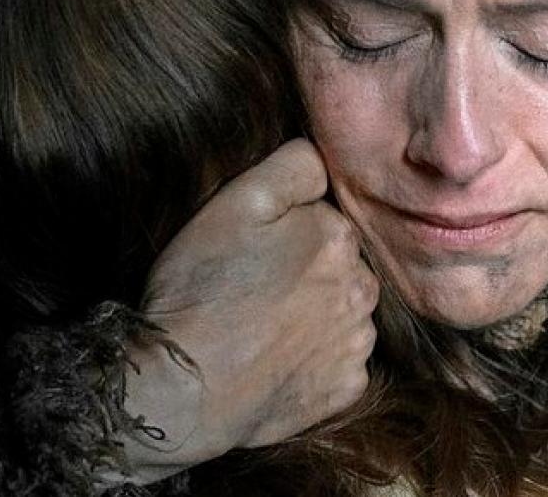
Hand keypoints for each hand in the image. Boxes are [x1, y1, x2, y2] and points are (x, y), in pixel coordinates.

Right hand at [119, 139, 377, 477]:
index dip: (288, 230)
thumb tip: (323, 159)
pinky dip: (316, 362)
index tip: (257, 250)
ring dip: (316, 316)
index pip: (324, 218)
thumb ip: (294, 167)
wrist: (184, 389)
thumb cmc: (203, 290)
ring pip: (343, 313)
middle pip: (340, 266)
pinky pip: (340, 364)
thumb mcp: (238, 202)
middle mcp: (363, 287)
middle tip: (255, 290)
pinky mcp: (347, 389)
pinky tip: (276, 360)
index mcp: (339, 237)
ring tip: (263, 327)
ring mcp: (357, 342)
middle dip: (308, 271)